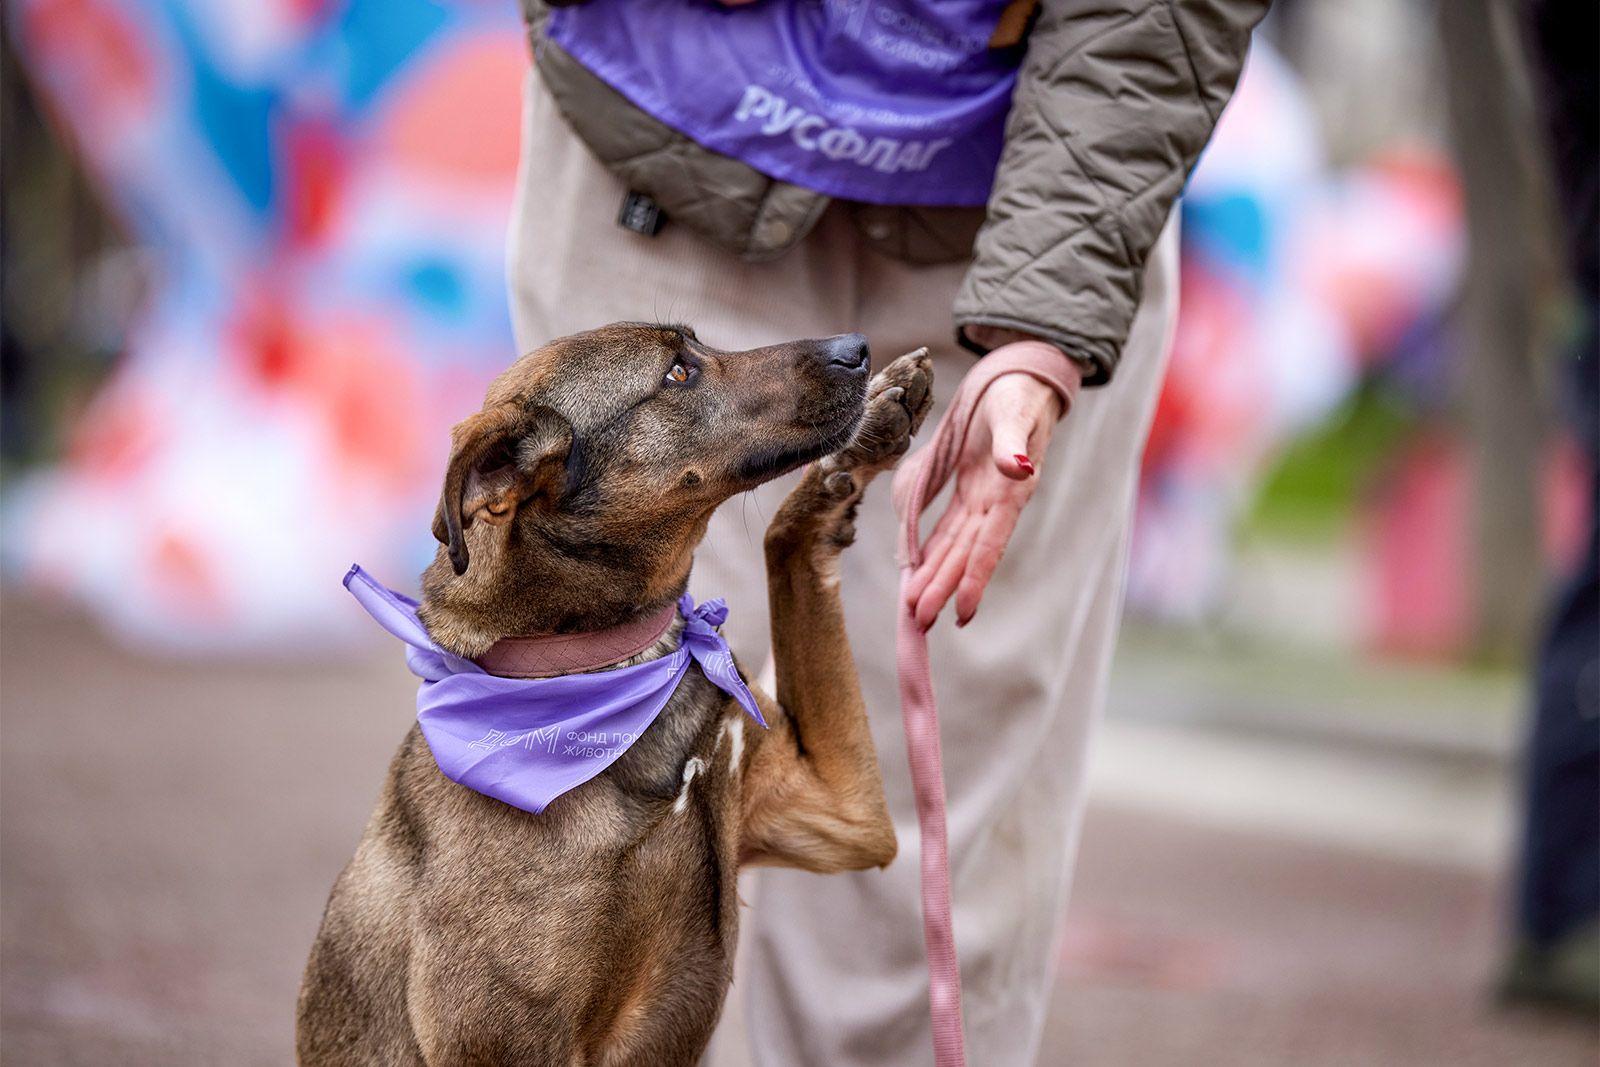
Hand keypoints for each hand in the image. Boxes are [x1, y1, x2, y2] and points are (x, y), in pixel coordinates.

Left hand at [904, 372, 1063, 629]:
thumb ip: (1015, 444)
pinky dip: (933, 551)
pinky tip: (917, 572)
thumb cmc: (1020, 395)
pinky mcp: (970, 492)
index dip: (975, 578)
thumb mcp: (1016, 414)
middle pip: (965, 554)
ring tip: (916, 609)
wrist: (1021, 382)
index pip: (988, 543)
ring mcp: (982, 500)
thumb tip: (1020, 469)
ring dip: (936, 577)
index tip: (962, 612)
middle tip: (920, 622)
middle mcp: (996, 503)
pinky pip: (947, 528)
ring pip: (954, 547)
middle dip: (944, 588)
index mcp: (1010, 491)